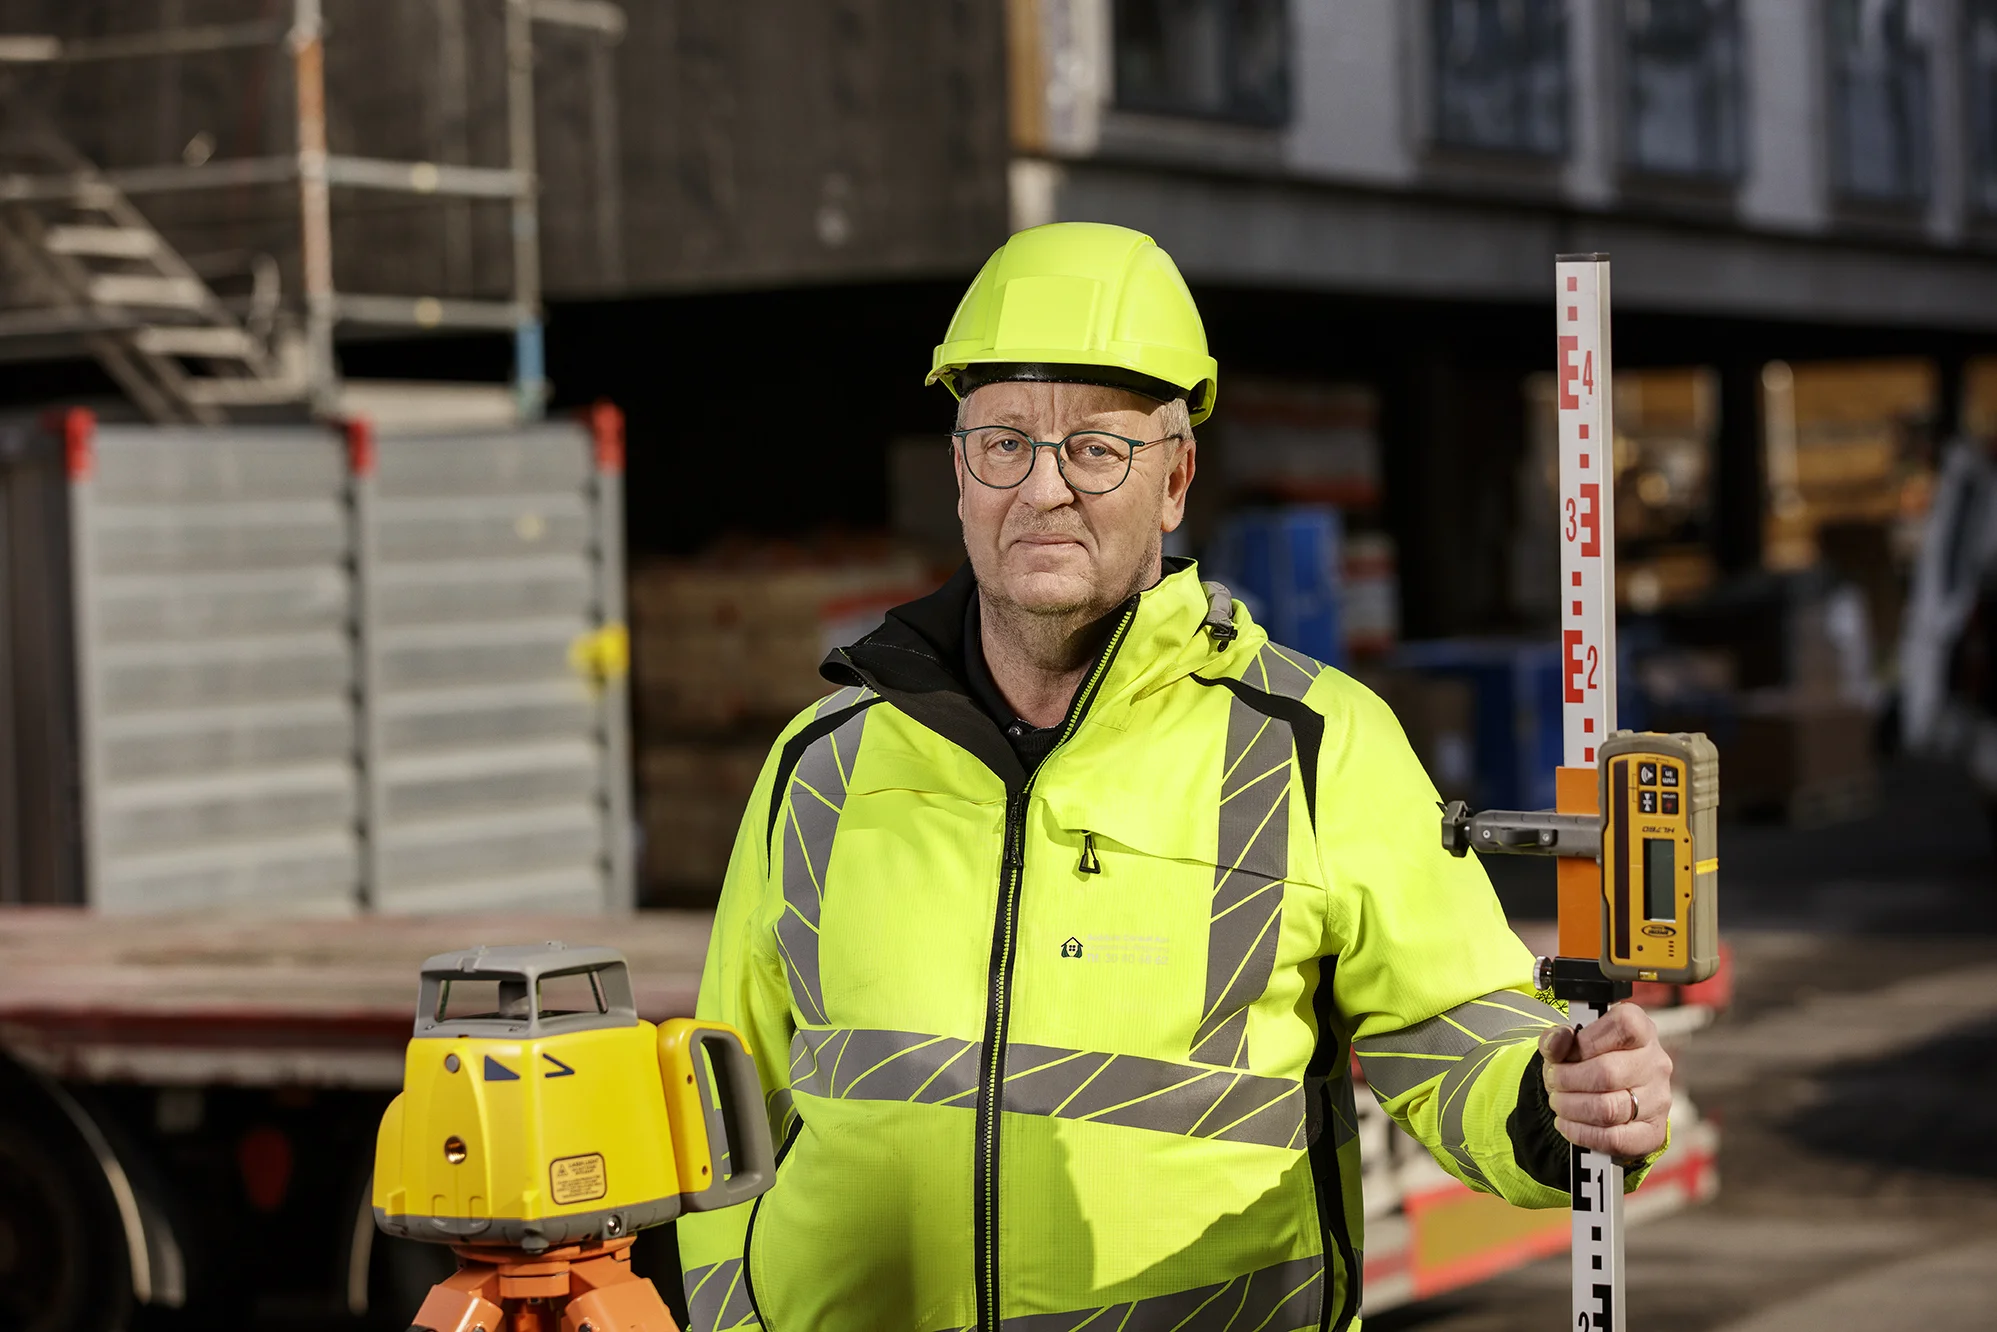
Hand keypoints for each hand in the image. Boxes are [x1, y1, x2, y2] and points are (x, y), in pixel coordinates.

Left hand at [1539, 1001, 1671, 1161]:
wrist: (1610, 1092)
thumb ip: (1558, 1037)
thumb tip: (1556, 1041)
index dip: (1585, 1042)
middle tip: (1553, 1082)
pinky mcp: (1653, 1131)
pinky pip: (1614, 1139)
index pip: (1622, 1027)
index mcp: (1641, 1030)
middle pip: (1607, 1073)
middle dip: (1568, 1080)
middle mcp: (1656, 1063)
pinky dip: (1582, 1133)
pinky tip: (1567, 1124)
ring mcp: (1658, 1099)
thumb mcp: (1571, 1040)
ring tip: (1558, 1102)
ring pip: (1608, 1109)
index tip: (1565, 1053)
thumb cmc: (1591, 1059)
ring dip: (1571, 1108)